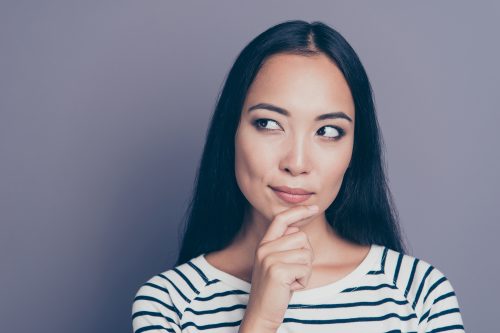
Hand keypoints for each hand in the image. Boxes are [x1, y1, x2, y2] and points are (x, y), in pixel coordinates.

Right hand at [240, 205, 317, 331]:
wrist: (262, 313)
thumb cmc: (276, 289)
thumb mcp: (278, 263)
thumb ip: (284, 246)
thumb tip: (297, 229)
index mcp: (264, 244)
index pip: (281, 219)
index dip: (298, 211)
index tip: (314, 207)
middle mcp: (264, 248)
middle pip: (302, 237)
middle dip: (306, 256)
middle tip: (293, 273)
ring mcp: (269, 258)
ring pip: (306, 253)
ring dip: (305, 270)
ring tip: (291, 280)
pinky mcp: (277, 270)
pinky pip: (305, 268)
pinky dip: (303, 280)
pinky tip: (290, 287)